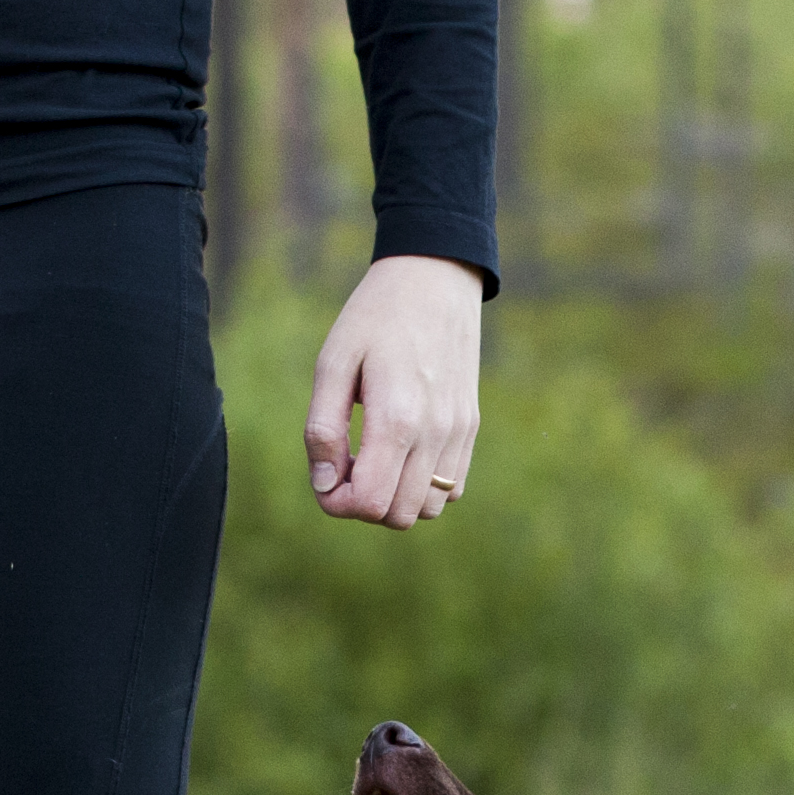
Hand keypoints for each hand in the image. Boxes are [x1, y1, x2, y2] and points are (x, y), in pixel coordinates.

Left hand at [304, 253, 484, 526]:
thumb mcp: (333, 362)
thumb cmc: (375, 316)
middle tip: (346, 464)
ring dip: (394, 498)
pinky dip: (422, 487)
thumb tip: (324, 484)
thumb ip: (323, 428)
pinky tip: (402, 453)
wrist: (435, 278)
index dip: (337, 502)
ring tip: (374, 459)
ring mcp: (458, 433)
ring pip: (427, 509)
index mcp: (396, 419)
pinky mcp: (470, 427)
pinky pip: (451, 489)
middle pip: (398, 516)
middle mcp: (434, 433)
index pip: (370, 503)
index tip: (326, 474)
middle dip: (363, 504)